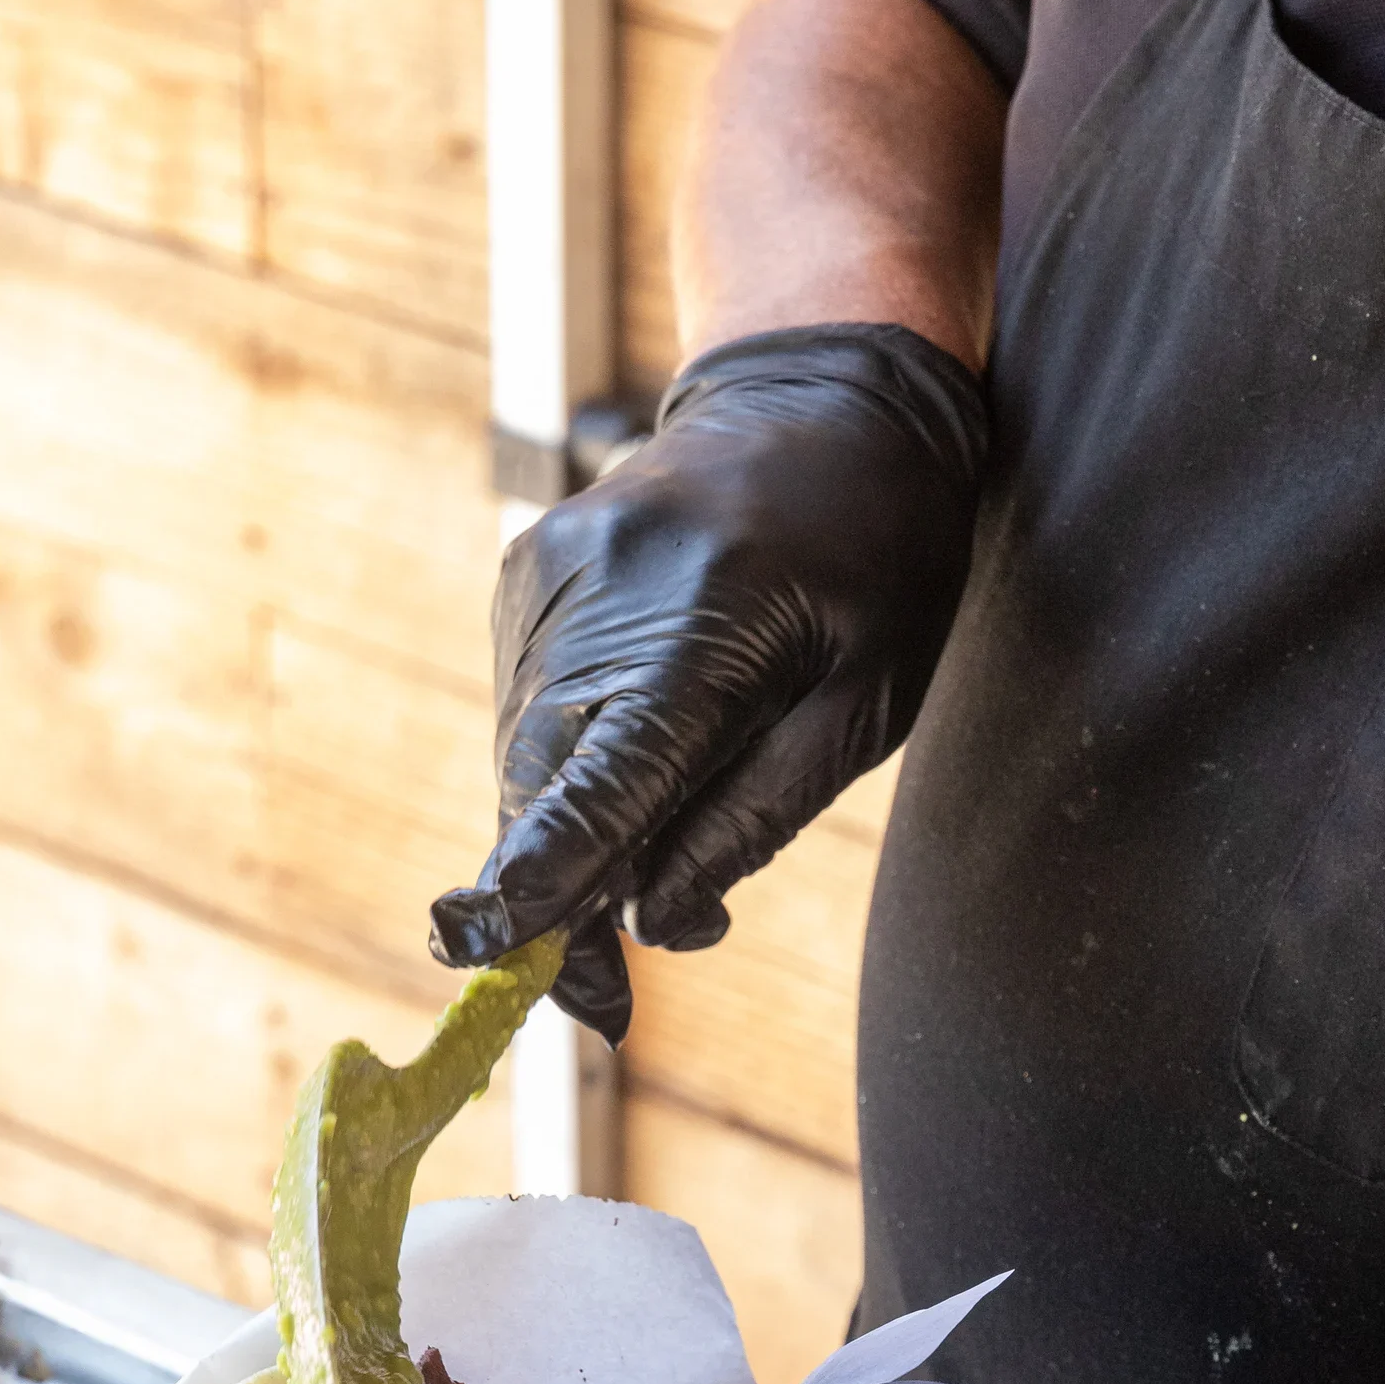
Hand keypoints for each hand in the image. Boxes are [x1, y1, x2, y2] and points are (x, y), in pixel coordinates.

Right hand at [429, 325, 988, 1042]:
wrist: (823, 390)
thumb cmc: (879, 553)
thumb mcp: (866, 702)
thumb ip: (756, 816)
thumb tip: (653, 921)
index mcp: (698, 630)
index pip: (592, 793)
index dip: (544, 895)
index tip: (506, 971)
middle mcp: (596, 598)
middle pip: (540, 794)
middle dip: (565, 900)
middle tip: (608, 993)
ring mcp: (545, 578)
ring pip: (523, 762)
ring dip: (569, 834)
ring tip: (644, 857)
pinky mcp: (525, 574)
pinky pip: (526, 711)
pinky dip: (566, 765)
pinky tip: (633, 757)